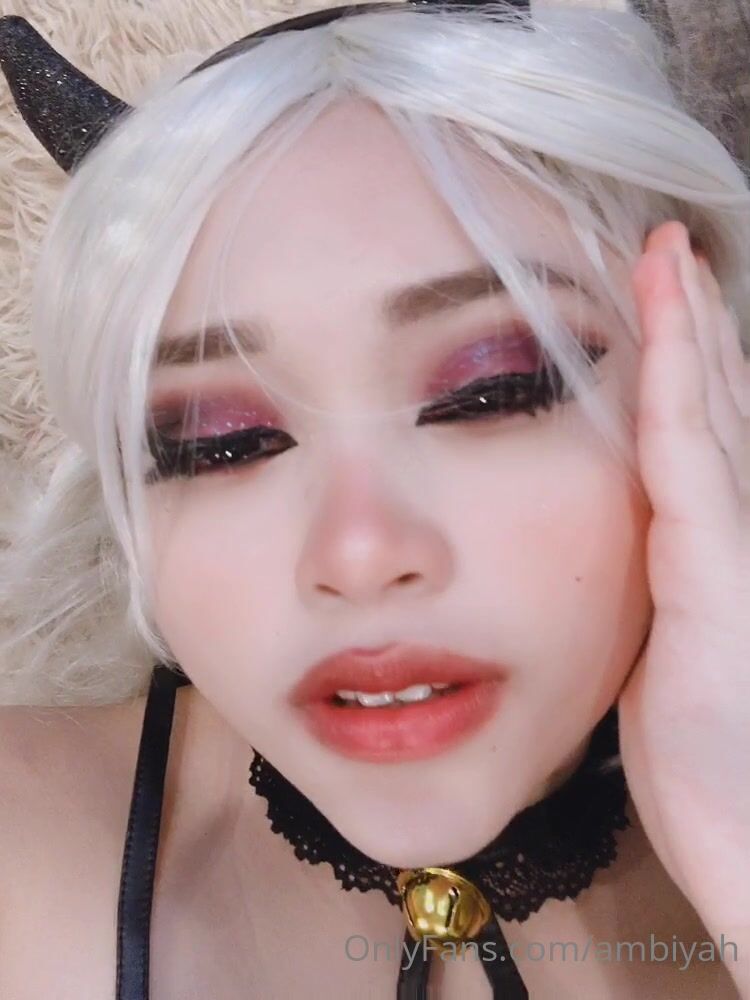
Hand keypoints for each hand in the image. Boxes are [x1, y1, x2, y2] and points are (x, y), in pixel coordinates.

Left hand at [617, 221, 749, 993]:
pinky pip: (687, 463)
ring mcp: (737, 550)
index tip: (662, 295)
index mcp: (717, 552)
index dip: (688, 360)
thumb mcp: (671, 662)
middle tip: (669, 248)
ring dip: (688, 331)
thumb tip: (640, 550)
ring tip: (667, 258)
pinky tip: (665, 332)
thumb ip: (663, 591)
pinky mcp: (718, 578)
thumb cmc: (711, 770)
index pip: (704, 434)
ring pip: (709, 414)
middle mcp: (740, 534)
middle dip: (692, 322)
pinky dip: (677, 390)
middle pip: (714, 405)